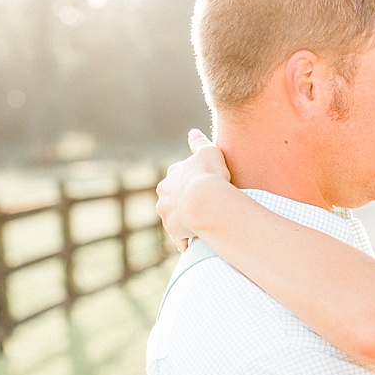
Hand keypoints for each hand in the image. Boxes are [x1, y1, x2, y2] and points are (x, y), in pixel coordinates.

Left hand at [155, 130, 232, 249]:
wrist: (205, 201)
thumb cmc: (209, 175)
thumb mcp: (209, 152)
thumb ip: (199, 142)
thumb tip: (192, 132)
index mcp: (171, 177)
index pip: (177, 179)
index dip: (190, 183)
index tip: (200, 186)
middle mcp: (164, 195)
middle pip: (172, 200)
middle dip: (181, 203)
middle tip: (199, 208)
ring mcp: (167, 214)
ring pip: (174, 219)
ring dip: (183, 222)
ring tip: (197, 226)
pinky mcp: (173, 231)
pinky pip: (179, 238)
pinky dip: (185, 240)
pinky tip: (193, 243)